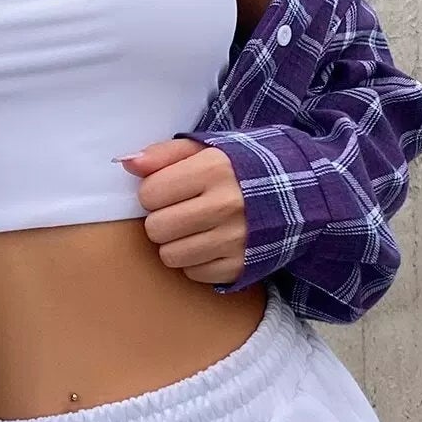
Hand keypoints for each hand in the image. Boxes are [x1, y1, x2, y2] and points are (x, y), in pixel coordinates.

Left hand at [116, 138, 247, 285]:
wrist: (295, 193)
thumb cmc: (238, 168)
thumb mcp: (205, 148)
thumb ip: (163, 153)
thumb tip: (127, 163)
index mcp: (214, 169)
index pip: (150, 193)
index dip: (154, 191)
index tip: (171, 189)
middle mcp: (226, 205)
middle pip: (156, 228)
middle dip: (162, 219)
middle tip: (180, 210)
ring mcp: (236, 239)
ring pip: (170, 256)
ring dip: (175, 243)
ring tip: (193, 227)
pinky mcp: (241, 266)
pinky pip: (193, 273)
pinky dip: (196, 261)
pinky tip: (210, 242)